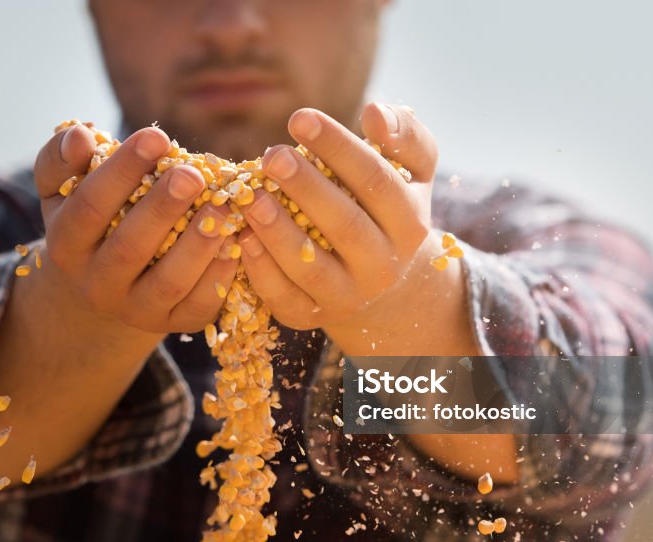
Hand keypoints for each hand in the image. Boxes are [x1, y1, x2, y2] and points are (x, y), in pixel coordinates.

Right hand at [34, 123, 237, 333]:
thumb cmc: (89, 217)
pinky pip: (198, 306)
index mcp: (66, 244)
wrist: (100, 285)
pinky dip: (220, 275)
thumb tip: (79, 134)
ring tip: (223, 207)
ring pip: (168, 282)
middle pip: (129, 248)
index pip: (90, 207)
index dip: (122, 171)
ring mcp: (135, 309)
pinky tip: (237, 241)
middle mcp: (96, 283)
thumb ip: (62, 158)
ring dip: (198, 244)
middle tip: (193, 174)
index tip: (157, 136)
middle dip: (163, 208)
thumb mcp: (62, 188)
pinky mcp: (172, 323)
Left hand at [238, 103, 442, 343]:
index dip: (337, 148)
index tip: (300, 117)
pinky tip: (240, 237)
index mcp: (409, 223)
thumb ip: (403, 135)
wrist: (386, 286)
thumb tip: (373, 112)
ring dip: (277, 231)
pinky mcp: (311, 317)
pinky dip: (260, 270)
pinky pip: (283, 297)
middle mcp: (383, 265)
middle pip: (344, 226)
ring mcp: (347, 296)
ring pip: (311, 267)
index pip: (375, 181)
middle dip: (306, 188)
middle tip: (271, 155)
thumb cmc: (389, 209)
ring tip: (250, 196)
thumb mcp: (412, 172)